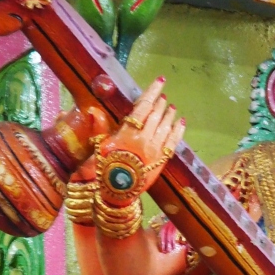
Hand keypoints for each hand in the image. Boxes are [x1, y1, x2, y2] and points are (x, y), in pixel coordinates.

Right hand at [95, 76, 185, 197]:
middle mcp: (145, 139)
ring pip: (166, 127)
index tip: (160, 81)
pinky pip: (174, 142)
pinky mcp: (162, 160)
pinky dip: (178, 130)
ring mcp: (156, 150)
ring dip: (169, 115)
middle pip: (156, 115)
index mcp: (128, 132)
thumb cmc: (105, 169)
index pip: (144, 106)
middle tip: (163, 96)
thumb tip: (94, 111)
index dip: (152, 92)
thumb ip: (99, 128)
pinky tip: (180, 122)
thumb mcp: (99, 147)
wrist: (118, 193)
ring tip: (171, 107)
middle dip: (160, 103)